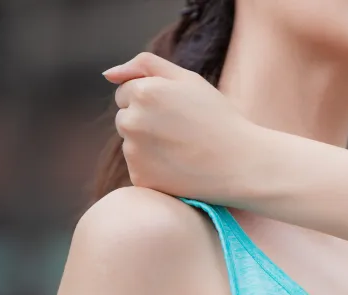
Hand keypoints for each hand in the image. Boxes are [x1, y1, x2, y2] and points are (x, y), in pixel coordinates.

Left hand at [104, 53, 265, 204]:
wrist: (239, 163)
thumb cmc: (216, 117)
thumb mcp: (187, 79)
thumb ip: (145, 65)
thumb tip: (108, 74)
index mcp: (143, 92)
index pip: (125, 92)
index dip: (151, 99)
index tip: (174, 109)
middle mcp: (132, 121)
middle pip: (124, 117)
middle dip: (144, 120)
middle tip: (179, 130)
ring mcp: (133, 151)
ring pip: (130, 142)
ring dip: (147, 144)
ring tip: (181, 148)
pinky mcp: (138, 177)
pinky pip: (138, 167)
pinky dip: (153, 167)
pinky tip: (178, 166)